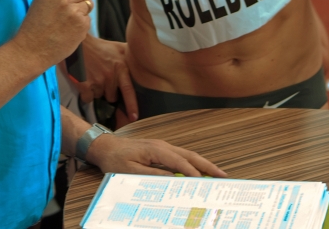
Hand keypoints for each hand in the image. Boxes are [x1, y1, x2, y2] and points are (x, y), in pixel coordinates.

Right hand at [16, 0, 92, 68]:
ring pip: (89, 3)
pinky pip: (88, 18)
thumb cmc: (35, 25)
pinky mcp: (82, 26)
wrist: (31, 50)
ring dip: (81, 10)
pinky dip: (81, 23)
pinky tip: (68, 29)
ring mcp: (75, 12)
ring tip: (66, 19)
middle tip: (71, 4)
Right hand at [73, 37, 138, 121]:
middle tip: (102, 78)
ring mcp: (97, 81)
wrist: (77, 42)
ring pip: (99, 97)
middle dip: (108, 91)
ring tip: (92, 76)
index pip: (129, 90)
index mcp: (121, 67)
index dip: (132, 106)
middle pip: (112, 96)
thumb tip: (142, 61)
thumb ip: (130, 56)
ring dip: (96, 91)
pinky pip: (87, 98)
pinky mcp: (84, 85)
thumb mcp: (118, 47)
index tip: (134, 117)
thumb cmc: (98, 46)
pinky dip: (85, 93)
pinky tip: (84, 81)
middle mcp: (110, 76)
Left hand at [85, 134, 226, 177]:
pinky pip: (181, 157)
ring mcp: (162, 147)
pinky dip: (193, 164)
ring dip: (203, 164)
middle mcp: (163, 146)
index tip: (205, 183)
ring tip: (216, 174)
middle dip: (208, 165)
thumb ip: (152, 175)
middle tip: (223, 175)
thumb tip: (172, 179)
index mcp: (157, 150)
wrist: (104, 146)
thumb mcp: (130, 171)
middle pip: (190, 155)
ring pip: (188, 155)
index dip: (194, 172)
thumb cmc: (115, 159)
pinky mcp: (160, 150)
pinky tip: (198, 171)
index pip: (181, 162)